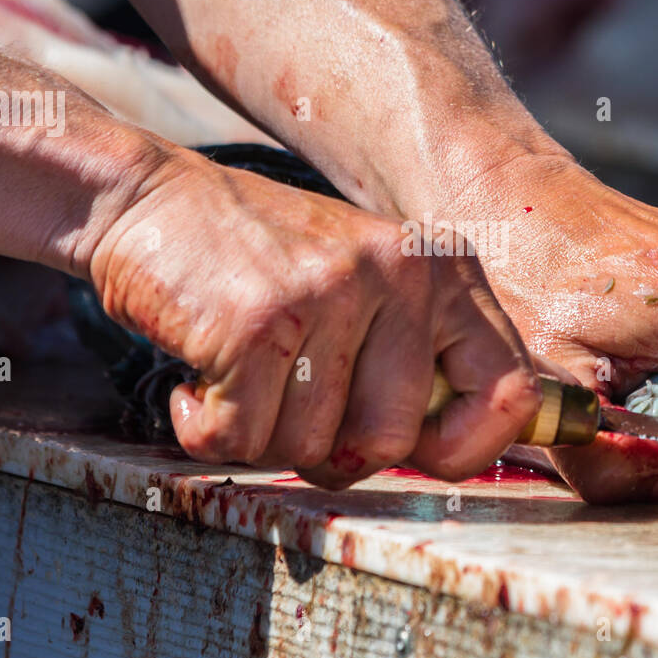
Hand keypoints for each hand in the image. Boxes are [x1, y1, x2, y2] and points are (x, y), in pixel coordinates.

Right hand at [86, 152, 540, 487]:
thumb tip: (457, 455)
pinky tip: (199, 377)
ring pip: (310, 448)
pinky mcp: (258, 321)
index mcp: (442, 270)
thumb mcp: (366, 291)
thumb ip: (415, 362)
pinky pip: (240, 440)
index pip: (509, 390)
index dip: (468, 449)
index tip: (418, 456)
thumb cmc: (260, 266)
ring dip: (258, 434)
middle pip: (393, 442)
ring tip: (239, 373)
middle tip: (288, 409)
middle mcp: (401, 273)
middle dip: (331, 453)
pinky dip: (204, 428)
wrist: (148, 200)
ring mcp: (331, 293)